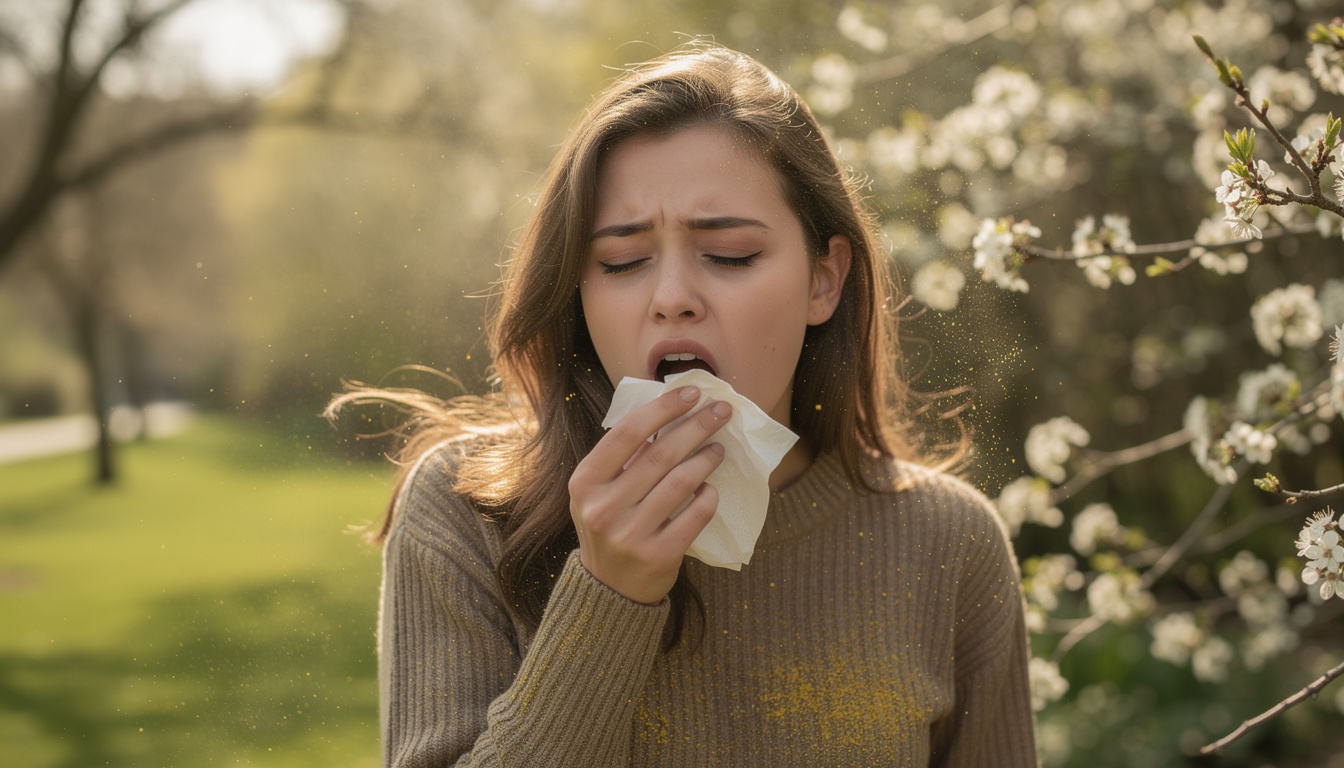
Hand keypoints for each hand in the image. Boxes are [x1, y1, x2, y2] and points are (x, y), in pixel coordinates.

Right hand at [568, 385, 731, 603]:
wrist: (609, 588)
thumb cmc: (610, 525)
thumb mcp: (599, 491)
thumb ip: (622, 458)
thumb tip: (668, 414)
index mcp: (585, 482)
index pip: (628, 432)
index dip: (664, 408)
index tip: (692, 392)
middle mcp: (603, 507)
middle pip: (660, 453)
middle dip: (696, 426)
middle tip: (721, 412)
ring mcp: (630, 534)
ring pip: (682, 482)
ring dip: (707, 458)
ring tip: (719, 449)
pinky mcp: (658, 556)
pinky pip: (695, 515)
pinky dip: (709, 496)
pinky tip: (711, 488)